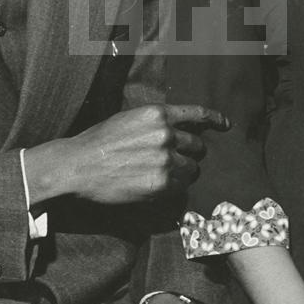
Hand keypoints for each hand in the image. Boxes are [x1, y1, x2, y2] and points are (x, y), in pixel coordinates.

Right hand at [25, 103, 227, 205]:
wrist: (78, 166)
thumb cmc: (99, 142)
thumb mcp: (129, 119)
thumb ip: (156, 122)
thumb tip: (179, 130)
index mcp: (158, 114)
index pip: (197, 114)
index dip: (215, 119)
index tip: (226, 125)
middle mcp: (166, 134)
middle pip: (197, 146)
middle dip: (190, 154)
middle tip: (174, 161)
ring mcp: (165, 160)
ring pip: (192, 169)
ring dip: (183, 173)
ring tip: (161, 176)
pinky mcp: (161, 184)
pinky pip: (180, 188)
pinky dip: (173, 189)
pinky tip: (155, 187)